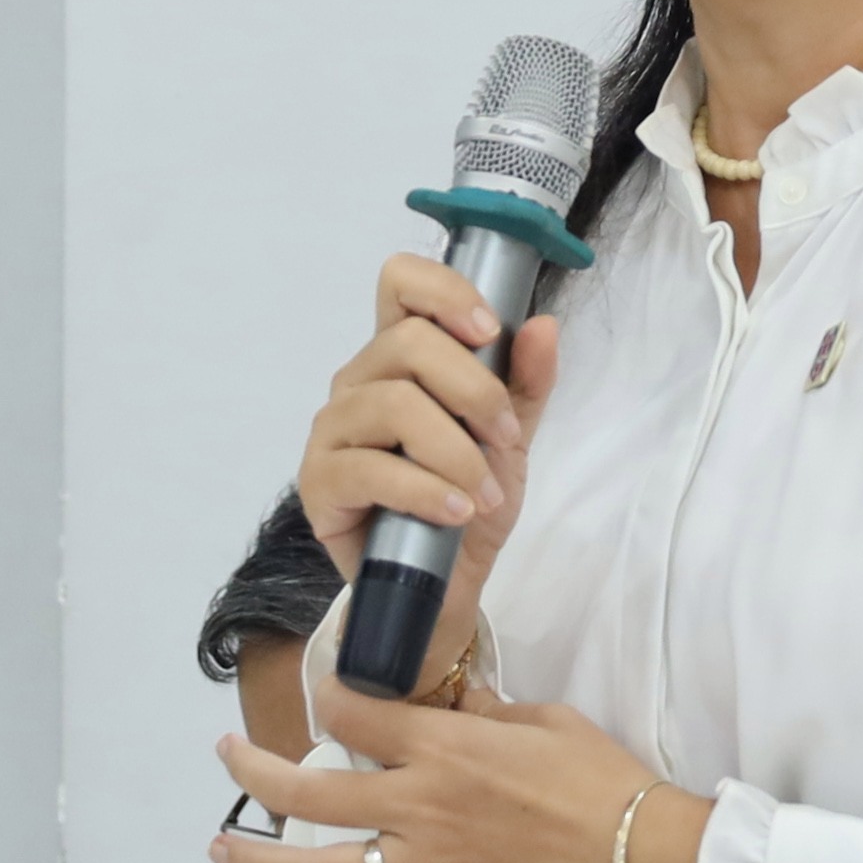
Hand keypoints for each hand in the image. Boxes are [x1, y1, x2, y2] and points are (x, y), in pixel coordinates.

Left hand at [209, 683, 707, 862]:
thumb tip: (454, 708)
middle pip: (309, 791)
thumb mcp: (543, 721)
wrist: (644, 862)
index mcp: (445, 747)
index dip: (327, 697)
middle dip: (254, 770)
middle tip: (228, 754)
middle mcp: (420, 806)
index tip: (321, 694)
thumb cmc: (604, 782)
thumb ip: (484, 714)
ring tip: (220, 850)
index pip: (355, 716)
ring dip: (257, 861)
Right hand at [297, 254, 565, 623]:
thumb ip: (526, 381)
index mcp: (400, 355)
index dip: (444, 291)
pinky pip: (369, 468)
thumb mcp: (511, 436)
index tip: (490, 330)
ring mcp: (333, 429)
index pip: (401, 282)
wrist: (450, 579)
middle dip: (474, 390)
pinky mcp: (319, 481)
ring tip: (484, 491)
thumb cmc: (470, 496)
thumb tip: (544, 326)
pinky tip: (456, 510)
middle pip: (407, 342)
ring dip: (455, 450)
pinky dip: (425, 489)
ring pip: (392, 403)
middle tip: (505, 438)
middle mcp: (359, 381)